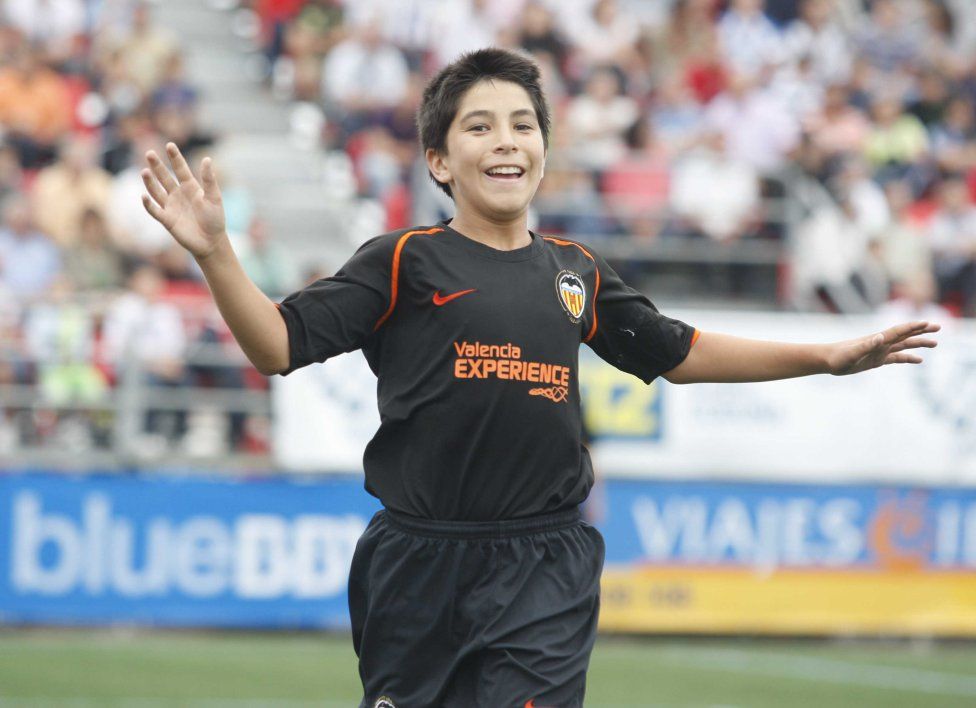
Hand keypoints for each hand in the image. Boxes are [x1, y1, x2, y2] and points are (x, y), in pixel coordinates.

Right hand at [141, 143, 225, 259]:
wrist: (211, 241)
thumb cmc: (215, 219)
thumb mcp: (214, 197)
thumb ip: (209, 179)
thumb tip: (207, 159)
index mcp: (190, 187)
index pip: (180, 168)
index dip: (175, 157)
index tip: (170, 145)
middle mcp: (178, 194)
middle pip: (164, 177)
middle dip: (157, 166)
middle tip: (149, 153)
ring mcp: (171, 206)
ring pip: (156, 191)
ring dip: (150, 182)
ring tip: (144, 171)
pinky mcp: (167, 220)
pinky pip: (154, 210)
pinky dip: (148, 204)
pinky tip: (144, 196)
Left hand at [827, 321, 940, 375]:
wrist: (827, 361)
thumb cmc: (838, 357)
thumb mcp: (852, 353)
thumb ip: (866, 345)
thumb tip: (880, 337)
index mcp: (877, 340)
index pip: (899, 331)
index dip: (913, 327)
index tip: (928, 323)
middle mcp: (881, 343)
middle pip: (905, 335)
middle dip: (921, 331)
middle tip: (938, 327)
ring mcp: (879, 351)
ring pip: (904, 346)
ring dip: (918, 344)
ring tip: (935, 343)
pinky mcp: (876, 360)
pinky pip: (896, 358)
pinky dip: (908, 358)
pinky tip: (919, 360)